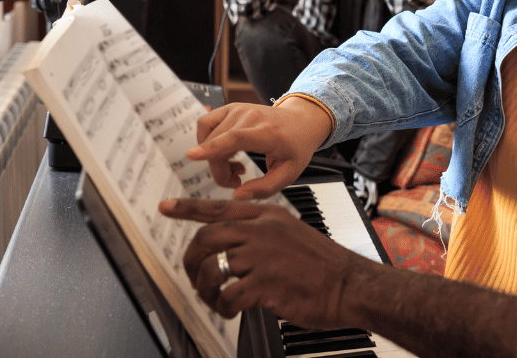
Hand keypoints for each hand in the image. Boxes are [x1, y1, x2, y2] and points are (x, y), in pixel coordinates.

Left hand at [158, 197, 376, 326]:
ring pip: (213, 269)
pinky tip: (233, 310)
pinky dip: (224, 307)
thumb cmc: (323, 265)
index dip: (188, 207)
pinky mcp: (265, 283)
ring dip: (207, 289)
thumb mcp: (292, 233)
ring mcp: (262, 256)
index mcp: (268, 215)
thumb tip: (230, 249)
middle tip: (192, 275)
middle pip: (207, 237)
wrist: (350, 284)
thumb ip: (261, 234)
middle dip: (191, 259)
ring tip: (216, 299)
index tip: (166, 206)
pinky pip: (228, 296)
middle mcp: (262, 231)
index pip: (219, 206)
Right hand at [187, 100, 331, 198]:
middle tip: (237, 181)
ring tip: (235, 166)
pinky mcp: (230, 108)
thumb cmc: (296, 149)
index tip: (191, 155)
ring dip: (214, 158)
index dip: (213, 148)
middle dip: (219, 171)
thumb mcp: (290, 174)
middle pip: (218, 145)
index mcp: (268, 133)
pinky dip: (207, 142)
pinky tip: (225, 152)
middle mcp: (250, 117)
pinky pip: (205, 124)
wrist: (302, 121)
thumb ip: (264, 188)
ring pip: (208, 137)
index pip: (236, 138)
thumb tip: (236, 195)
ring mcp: (238, 109)